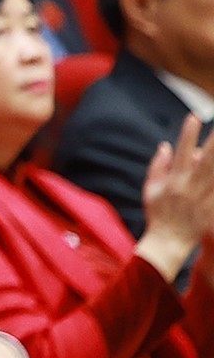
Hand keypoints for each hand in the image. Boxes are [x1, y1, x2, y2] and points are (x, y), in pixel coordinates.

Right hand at [135, 114, 213, 282]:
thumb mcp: (150, 189)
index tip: (194, 116)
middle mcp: (189, 186)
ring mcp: (203, 198)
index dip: (188, 133)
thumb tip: (165, 145)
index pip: (181, 151)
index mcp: (173, 180)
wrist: (168, 242)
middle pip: (205, 159)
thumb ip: (158, 166)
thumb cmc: (157, 214)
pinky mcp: (212, 208)